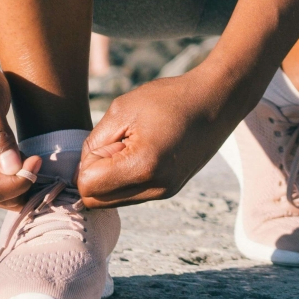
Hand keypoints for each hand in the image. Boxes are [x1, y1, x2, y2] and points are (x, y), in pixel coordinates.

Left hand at [77, 68, 235, 207]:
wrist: (217, 98)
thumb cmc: (170, 98)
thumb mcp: (123, 109)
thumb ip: (94, 142)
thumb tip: (82, 170)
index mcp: (142, 167)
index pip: (87, 186)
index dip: (87, 161)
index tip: (108, 138)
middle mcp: (156, 188)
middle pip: (97, 200)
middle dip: (96, 174)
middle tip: (116, 143)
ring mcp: (166, 191)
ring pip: (114, 200)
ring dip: (112, 178)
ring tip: (133, 146)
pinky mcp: (172, 189)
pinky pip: (133, 194)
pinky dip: (128, 178)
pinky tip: (144, 151)